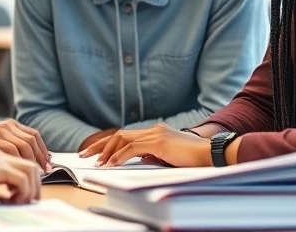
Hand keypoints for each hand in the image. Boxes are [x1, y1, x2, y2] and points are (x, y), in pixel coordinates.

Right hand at [0, 145, 40, 203]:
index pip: (24, 152)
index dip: (33, 170)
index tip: (32, 187)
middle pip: (31, 160)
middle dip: (37, 181)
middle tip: (33, 198)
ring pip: (31, 169)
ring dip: (31, 188)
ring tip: (24, 201)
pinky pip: (21, 180)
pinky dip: (23, 192)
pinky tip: (13, 201)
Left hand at [79, 123, 210, 166]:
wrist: (211, 154)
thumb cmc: (193, 159)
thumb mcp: (168, 157)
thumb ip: (153, 155)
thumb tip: (138, 159)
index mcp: (155, 133)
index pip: (125, 136)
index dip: (108, 144)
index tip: (95, 154)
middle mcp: (153, 130)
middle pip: (119, 135)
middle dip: (100, 145)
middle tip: (84, 154)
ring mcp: (156, 134)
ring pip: (123, 139)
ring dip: (107, 151)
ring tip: (96, 162)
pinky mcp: (159, 142)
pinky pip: (133, 148)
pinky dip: (119, 156)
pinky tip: (111, 164)